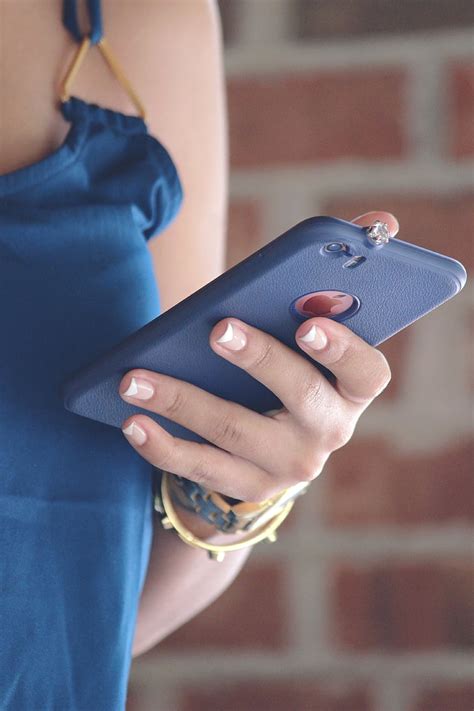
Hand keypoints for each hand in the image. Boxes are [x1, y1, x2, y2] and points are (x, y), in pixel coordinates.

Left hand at [119, 211, 397, 503]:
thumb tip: (383, 218)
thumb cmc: (293, 368)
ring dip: (183, 402)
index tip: (308, 324)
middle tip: (217, 330)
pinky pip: (203, 470)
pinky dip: (164, 448)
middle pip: (300, 397)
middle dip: (259, 361)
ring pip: (236, 433)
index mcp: (352, 388)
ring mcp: (289, 465)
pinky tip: (133, 422)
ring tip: (134, 377)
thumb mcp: (316, 330)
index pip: (367, 372)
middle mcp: (330, 430)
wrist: (276, 443)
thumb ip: (340, 275)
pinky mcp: (249, 486)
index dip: (344, 350)